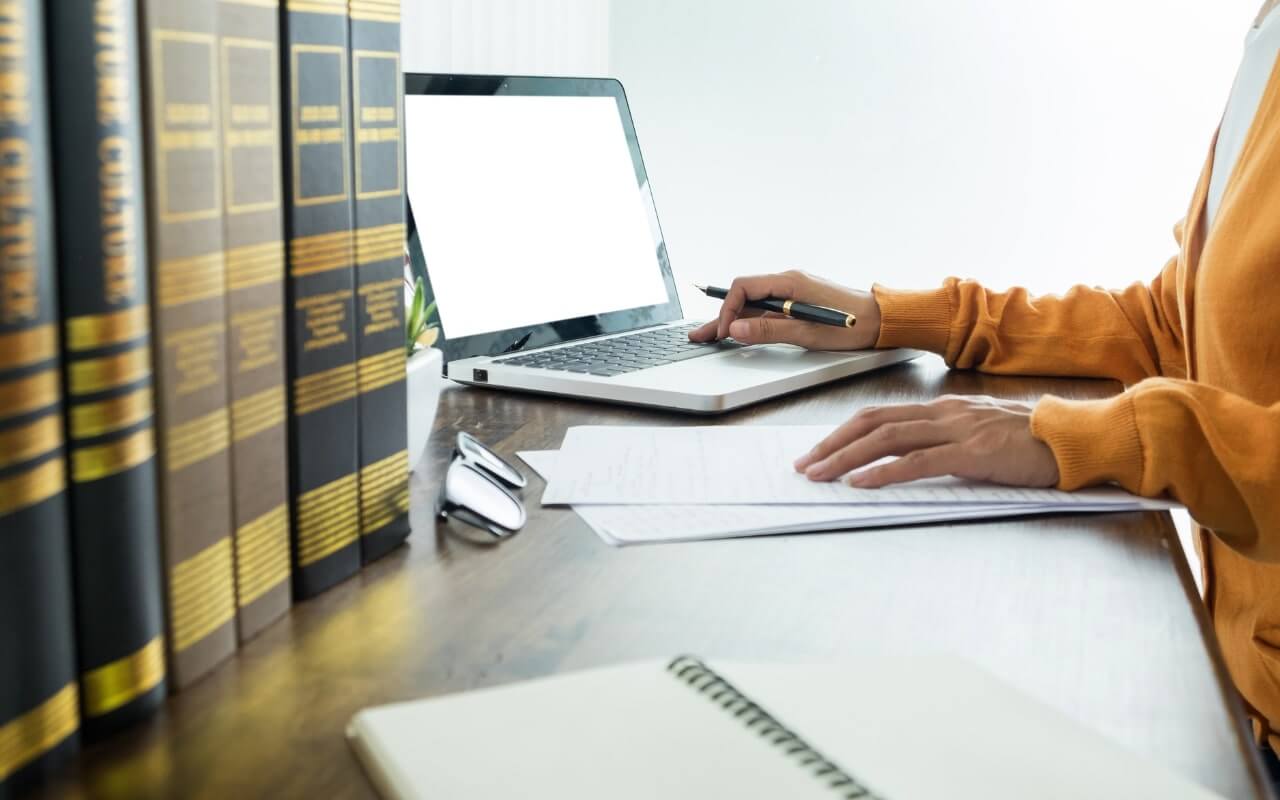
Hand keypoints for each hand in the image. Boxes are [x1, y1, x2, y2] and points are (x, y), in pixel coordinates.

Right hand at [687, 270, 881, 349]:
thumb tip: (737, 330)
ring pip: (755, 304)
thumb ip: (770, 330)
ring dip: (735, 320)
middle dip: (722, 317)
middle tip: (701, 335)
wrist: (883, 320)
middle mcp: (789, 282)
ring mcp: (794, 291)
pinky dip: (752, 320)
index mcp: (789, 282)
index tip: (724, 332)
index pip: (744, 288)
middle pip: (745, 296)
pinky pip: (768, 308)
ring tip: (713, 336)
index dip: (728, 311)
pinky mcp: (800, 301)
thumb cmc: (853, 325)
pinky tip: (741, 331)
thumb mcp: (808, 332)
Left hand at [793, 395, 1059, 488]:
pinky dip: (885, 473)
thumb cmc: (1033, 442)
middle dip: (832, 444)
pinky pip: (919, 461)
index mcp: (943, 409)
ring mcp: (957, 430)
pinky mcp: (973, 452)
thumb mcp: (980, 435)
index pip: (879, 414)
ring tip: (820, 475)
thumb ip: (946, 442)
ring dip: (847, 458)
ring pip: (887, 439)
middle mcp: (943, 413)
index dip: (843, 432)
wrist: (1077, 437)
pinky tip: (862, 484)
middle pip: (872, 422)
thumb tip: (908, 461)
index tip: (818, 450)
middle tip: (804, 465)